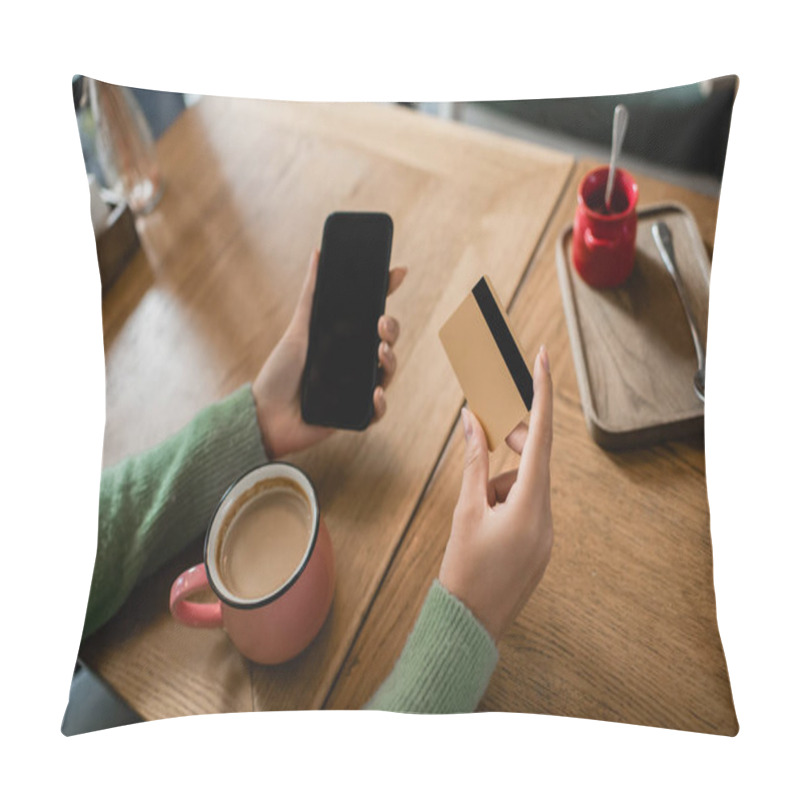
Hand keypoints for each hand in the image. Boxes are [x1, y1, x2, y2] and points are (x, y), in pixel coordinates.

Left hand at [252, 249, 406, 459]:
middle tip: (381, 322)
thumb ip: (311, 294)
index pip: (373, 315)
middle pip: (386, 342)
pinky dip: (380, 402)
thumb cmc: (280, 372)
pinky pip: (377, 409)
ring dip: (391, 360)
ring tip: (380, 351)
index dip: (387, 293)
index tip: (397, 273)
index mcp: (345, 340)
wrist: (266, 414)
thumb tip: (318, 253)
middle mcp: (355, 363)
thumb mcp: (298, 329)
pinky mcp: (356, 415)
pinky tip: (375, 392)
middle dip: (392, 329)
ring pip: (387, 373)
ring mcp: (358, 389)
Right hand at [438, 345, 553, 641]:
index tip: (543, 358)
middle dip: (508, 445)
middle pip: (533, 460)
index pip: (541, 436)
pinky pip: (524, 507)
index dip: (541, 393)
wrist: (469, 625)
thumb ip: (472, 461)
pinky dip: (501, 503)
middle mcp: (547, 516)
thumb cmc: (463, 570)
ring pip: (523, 486)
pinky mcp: (538, 545)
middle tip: (481, 430)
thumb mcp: (465, 510)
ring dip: (496, 485)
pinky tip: (479, 528)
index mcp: (531, 505)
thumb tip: (473, 421)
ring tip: (471, 513)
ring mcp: (545, 533)